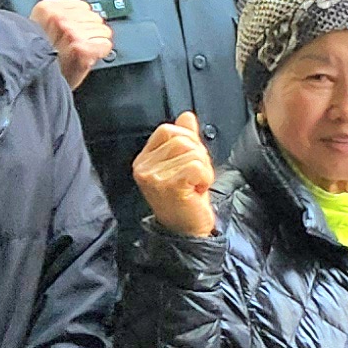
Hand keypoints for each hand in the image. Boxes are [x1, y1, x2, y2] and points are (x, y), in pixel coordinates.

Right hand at [29, 0, 113, 85]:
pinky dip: (100, 52)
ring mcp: (72, 33)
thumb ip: (61, 17)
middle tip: (74, 46)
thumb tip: (89, 14)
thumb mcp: (40, 28)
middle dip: (89, 32)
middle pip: (95, 17)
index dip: (82, 22)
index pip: (84, 7)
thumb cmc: (36, 60)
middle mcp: (59, 18)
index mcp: (47, 8)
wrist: (33, 83)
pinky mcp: (82, 48)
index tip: (75, 32)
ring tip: (77, 53)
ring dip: (94, 42)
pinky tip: (86, 58)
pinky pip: (106, 44)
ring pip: (103, 30)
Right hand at [133, 114, 217, 236]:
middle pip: (183, 140)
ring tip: (194, 185)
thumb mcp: (183, 165)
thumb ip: (185, 139)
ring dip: (203, 169)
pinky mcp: (168, 185)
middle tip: (194, 178)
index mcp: (144, 159)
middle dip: (198, 157)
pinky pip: (196, 166)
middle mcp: (144, 166)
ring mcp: (154, 176)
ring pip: (192, 152)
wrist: (186, 232)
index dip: (188, 141)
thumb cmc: (185, 200)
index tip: (190, 163)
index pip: (169, 130)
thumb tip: (187, 116)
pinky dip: (204, 177)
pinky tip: (196, 191)